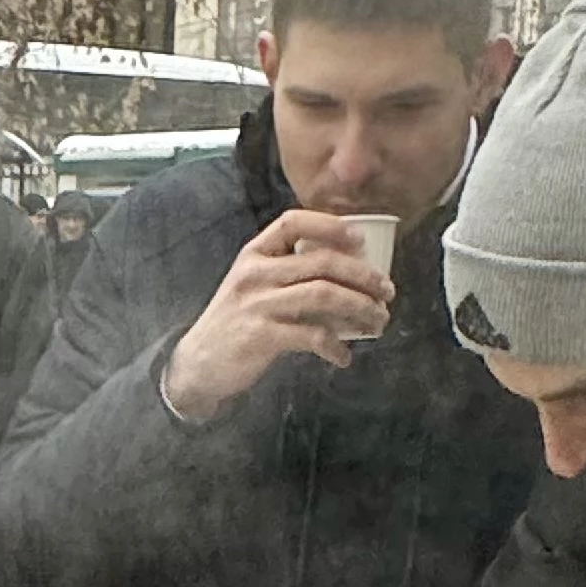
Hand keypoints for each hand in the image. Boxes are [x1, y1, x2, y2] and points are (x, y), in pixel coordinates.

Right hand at [160, 210, 390, 417]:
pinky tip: (344, 356)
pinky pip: (312, 336)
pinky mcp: (262, 336)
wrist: (198, 363)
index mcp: (253, 254)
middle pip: (321, 262)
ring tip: (378, 321)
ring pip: (324, 295)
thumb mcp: (252, 286)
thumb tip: (345, 273)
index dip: (329, 226)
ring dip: (360, 308)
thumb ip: (287, 273)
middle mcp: (255, 274)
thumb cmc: (234, 323)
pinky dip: (335, 347)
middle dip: (363, 276)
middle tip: (387, 291)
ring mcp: (258, 304)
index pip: (292, 223)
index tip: (359, 240)